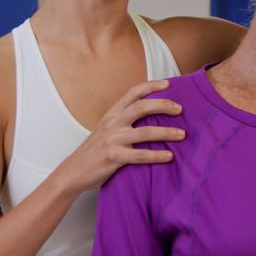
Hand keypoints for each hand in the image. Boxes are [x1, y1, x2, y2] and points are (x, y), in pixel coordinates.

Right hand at [60, 80, 184, 190]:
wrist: (73, 172)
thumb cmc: (94, 151)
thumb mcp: (106, 129)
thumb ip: (123, 120)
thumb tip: (148, 114)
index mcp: (112, 114)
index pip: (132, 93)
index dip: (151, 86)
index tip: (168, 84)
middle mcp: (112, 123)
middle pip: (141, 107)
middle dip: (163, 105)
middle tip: (180, 109)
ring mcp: (112, 140)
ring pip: (145, 132)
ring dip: (166, 132)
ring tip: (182, 134)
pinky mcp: (113, 157)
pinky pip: (140, 155)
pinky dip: (157, 155)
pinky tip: (169, 156)